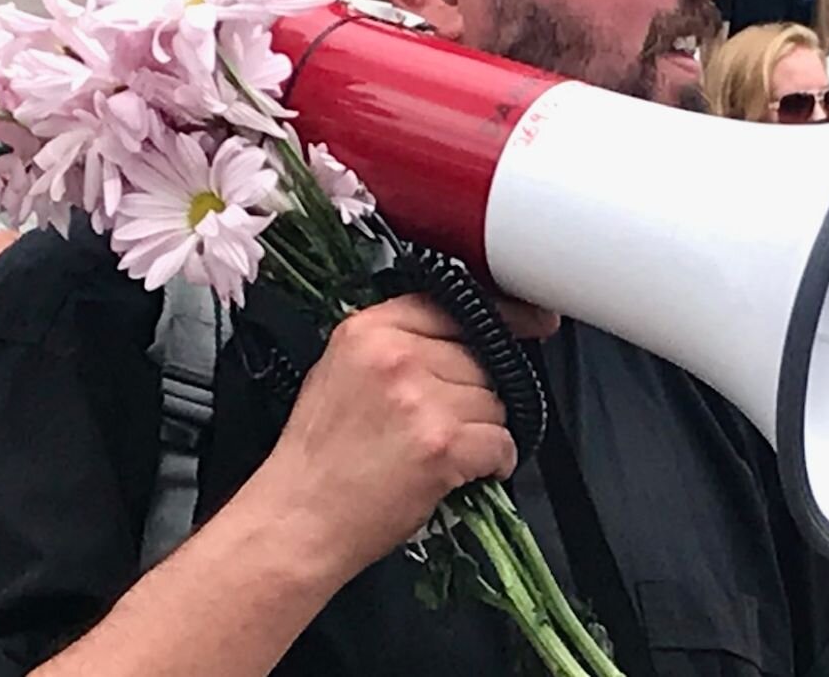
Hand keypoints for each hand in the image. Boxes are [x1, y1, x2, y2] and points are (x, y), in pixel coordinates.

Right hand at [262, 294, 557, 576]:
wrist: (297, 521)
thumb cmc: (317, 457)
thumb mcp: (339, 371)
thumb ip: (393, 343)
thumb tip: (460, 335)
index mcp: (369, 330)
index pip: (454, 307)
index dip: (500, 317)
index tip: (530, 321)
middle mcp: (397, 356)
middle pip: (480, 357)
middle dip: (474, 392)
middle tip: (443, 422)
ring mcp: (421, 399)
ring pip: (494, 400)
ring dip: (482, 429)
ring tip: (443, 451)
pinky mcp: (442, 444)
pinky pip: (501, 442)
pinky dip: (494, 462)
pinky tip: (464, 471)